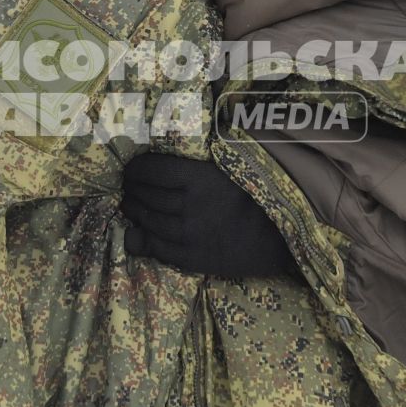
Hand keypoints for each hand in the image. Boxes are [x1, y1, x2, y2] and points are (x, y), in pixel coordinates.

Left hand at [120, 151, 296, 277]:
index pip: (153, 170)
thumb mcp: (228, 168)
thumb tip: (167, 149)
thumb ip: (199, 160)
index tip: (131, 168)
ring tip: (129, 204)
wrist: (277, 237)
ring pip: (147, 220)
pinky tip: (136, 232)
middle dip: (132, 189)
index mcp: (201, 178)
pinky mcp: (190, 258)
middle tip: (128, 185)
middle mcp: (190, 206)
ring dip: (134, 210)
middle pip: (146, 195)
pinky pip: (156, 248)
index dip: (136, 169)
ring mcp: (188, 234)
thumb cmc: (253, 195)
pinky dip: (140, 239)